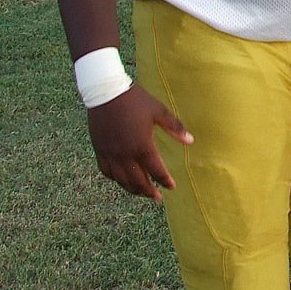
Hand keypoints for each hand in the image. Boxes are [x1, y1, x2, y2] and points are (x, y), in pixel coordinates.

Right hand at [86, 85, 192, 201]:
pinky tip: (122, 180)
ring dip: (133, 189)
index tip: (172, 187)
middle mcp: (125, 154)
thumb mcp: (158, 111)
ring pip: (121, 180)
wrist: (105, 92)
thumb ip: (175, 127)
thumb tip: (191, 141)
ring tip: (142, 193)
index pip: (155, 171)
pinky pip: (106, 171)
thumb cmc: (135, 100)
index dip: (164, 180)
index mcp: (142, 145)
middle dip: (149, 191)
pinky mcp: (99, 150)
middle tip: (158, 197)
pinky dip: (115, 179)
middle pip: (138, 181)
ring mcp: (110, 154)